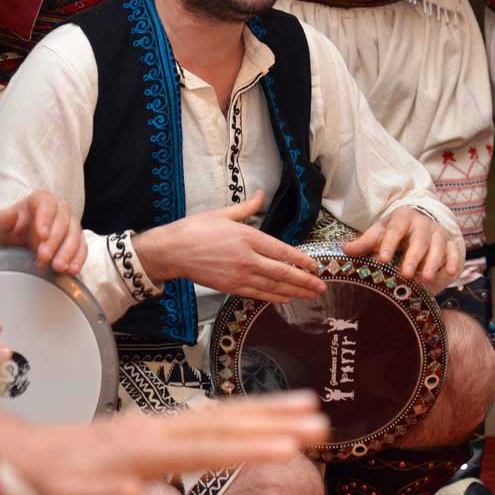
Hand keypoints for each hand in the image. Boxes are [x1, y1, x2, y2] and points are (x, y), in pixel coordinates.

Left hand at [0, 190, 86, 273]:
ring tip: (58, 267)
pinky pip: (82, 248)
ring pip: (75, 235)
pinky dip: (78, 259)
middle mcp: (60, 208)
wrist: (22, 243)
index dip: (45, 219)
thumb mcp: (1, 225)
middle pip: (62, 222)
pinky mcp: (78, 239)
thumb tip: (11, 215)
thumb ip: (3, 219)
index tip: (41, 236)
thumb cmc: (13, 230)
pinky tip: (72, 270)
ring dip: (67, 252)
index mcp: (41, 199)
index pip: (47, 205)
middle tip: (44, 257)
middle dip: (54, 241)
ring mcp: (71, 223)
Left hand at [0, 392, 328, 494]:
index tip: (291, 447)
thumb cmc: (38, 486)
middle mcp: (148, 430)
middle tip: (320, 419)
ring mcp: (149, 426)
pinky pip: (202, 419)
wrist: (10, 458)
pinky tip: (253, 417)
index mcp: (135, 450)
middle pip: (222, 422)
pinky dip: (235, 415)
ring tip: (307, 407)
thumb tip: (133, 492)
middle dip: (273, 420)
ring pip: (217, 414)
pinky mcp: (147, 430)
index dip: (250, 448)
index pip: (204, 449)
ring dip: (263, 412)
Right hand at [132, 190, 325, 302]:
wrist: (172, 251)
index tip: (315, 266)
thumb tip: (262, 194)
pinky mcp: (230, 287)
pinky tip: (285, 299)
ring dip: (294, 292)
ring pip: (273, 286)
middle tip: (321, 286)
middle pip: (283, 272)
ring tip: (310, 295)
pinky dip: (274, 297)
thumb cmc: (195, 229)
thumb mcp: (223, 213)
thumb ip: (248, 208)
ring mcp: (239, 275)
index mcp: (248, 236)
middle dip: (304, 280)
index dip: (301, 260)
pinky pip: (258, 294)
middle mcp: (248, 258)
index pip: (282, 251)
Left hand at [343, 209, 462, 293]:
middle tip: (405, 274)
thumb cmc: (395, 232)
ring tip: (426, 279)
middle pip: (419, 240)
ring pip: (438, 246)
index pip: (395, 229)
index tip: (383, 259)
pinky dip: (453, 260)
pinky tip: (450, 272)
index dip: (389, 243)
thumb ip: (365, 243)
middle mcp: (423, 223)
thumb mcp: (379, 233)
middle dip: (413, 257)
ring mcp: (438, 232)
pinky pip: (454, 250)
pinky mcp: (450, 242)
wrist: (419, 223)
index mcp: (403, 217)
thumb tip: (346, 250)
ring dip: (433, 262)